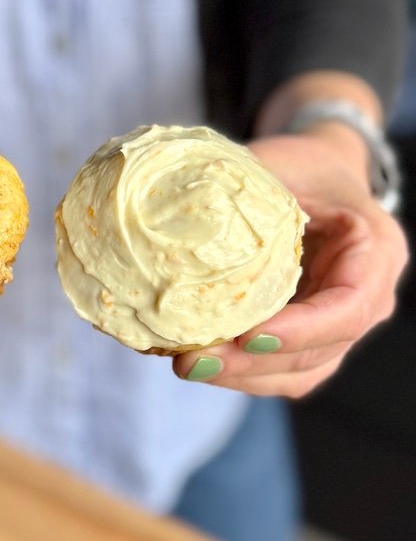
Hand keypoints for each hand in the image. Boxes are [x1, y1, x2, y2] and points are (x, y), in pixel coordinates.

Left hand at [172, 127, 408, 397]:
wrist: (315, 176)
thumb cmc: (300, 165)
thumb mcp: (279, 164)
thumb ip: (243, 189)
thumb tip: (167, 213)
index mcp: (373, 251)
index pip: (349, 306)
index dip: (302, 329)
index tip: (247, 335)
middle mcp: (367, 298)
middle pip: (319, 352)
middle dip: (253, 363)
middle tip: (194, 360)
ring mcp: (339, 326)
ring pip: (299, 373)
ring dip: (242, 377)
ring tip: (187, 365)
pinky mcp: (308, 339)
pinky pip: (279, 371)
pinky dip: (239, 372)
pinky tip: (194, 360)